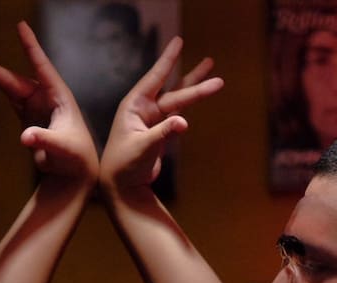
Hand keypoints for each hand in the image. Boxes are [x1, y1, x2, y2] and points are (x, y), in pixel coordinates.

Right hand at [0, 21, 97, 179]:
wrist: (74, 173)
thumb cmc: (75, 157)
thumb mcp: (62, 149)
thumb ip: (45, 141)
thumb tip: (26, 137)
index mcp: (59, 97)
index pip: (42, 67)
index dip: (31, 46)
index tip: (21, 25)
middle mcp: (47, 98)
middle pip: (18, 80)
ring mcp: (37, 108)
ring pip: (12, 88)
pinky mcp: (29, 118)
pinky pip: (12, 99)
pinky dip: (0, 89)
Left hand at [100, 37, 223, 190]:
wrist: (122, 187)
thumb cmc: (124, 165)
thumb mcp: (143, 148)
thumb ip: (163, 133)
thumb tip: (184, 122)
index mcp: (134, 106)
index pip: (155, 78)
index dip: (168, 60)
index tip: (179, 41)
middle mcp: (144, 110)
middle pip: (174, 90)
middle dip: (194, 80)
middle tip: (212, 64)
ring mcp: (153, 121)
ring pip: (178, 100)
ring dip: (195, 90)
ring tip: (214, 76)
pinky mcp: (160, 133)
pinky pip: (178, 115)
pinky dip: (188, 107)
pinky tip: (199, 96)